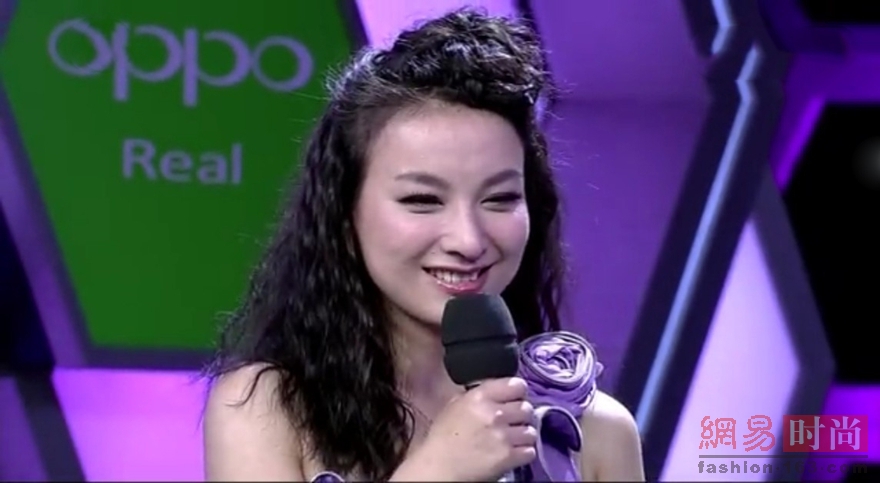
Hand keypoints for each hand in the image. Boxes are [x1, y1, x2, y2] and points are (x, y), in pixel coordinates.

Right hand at [409, 377, 537, 480]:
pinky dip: (524, 453)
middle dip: (522, 416)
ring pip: (531, 431)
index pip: (517, 385)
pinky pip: (530, 451)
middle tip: (513, 422)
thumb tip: (497, 392)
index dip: (519, 393)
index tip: (515, 399)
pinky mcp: (508, 457)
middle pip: (527, 408)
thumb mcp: (454, 406)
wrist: (439, 468)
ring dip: (524, 436)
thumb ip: (477, 395)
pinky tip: (513, 453)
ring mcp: (503, 436)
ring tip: (513, 440)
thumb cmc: (442, 438)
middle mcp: (494, 413)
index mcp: (479, 397)